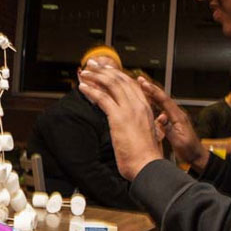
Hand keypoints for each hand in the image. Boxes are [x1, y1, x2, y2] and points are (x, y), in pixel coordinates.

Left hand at [77, 62, 162, 180]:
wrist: (148, 165)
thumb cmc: (146, 156)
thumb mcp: (146, 134)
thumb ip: (138, 124)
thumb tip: (130, 124)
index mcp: (146, 108)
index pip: (131, 84)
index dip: (117, 74)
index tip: (107, 69)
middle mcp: (139, 105)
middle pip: (120, 80)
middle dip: (104, 70)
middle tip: (93, 64)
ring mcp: (129, 110)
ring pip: (111, 85)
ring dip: (96, 76)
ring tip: (85, 71)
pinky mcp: (118, 118)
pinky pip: (102, 98)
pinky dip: (91, 91)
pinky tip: (82, 87)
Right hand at [136, 77, 208, 171]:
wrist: (196, 155)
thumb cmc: (189, 149)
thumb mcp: (178, 141)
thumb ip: (169, 129)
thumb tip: (161, 117)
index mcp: (179, 117)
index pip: (164, 100)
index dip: (154, 91)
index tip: (144, 84)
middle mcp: (178, 114)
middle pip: (163, 98)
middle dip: (151, 88)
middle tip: (140, 80)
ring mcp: (176, 117)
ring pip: (162, 102)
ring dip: (152, 94)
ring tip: (141, 87)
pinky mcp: (173, 121)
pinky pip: (162, 108)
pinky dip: (154, 102)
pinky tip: (148, 101)